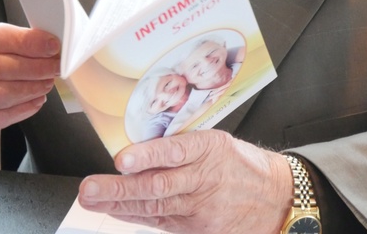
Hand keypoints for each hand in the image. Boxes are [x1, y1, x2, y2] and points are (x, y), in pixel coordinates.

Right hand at [0, 23, 60, 154]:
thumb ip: (3, 42)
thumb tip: (43, 43)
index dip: (27, 41)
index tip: (52, 45)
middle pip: (1, 66)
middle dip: (36, 66)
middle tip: (55, 66)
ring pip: (1, 94)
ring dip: (32, 88)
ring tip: (47, 82)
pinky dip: (23, 109)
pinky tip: (36, 101)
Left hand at [78, 129, 292, 232]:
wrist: (276, 197)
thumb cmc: (241, 165)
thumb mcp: (217, 142)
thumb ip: (182, 145)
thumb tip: (140, 145)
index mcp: (209, 148)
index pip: (175, 152)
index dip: (147, 156)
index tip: (122, 159)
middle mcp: (204, 179)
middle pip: (158, 186)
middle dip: (119, 188)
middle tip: (90, 188)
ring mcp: (202, 209)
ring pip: (156, 207)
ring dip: (120, 204)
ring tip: (93, 199)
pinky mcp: (202, 230)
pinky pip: (164, 223)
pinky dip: (137, 217)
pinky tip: (117, 211)